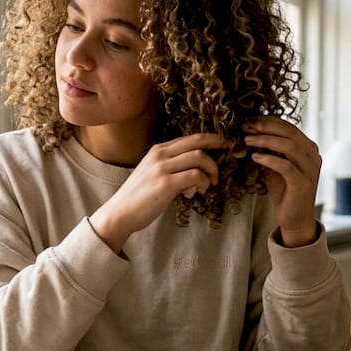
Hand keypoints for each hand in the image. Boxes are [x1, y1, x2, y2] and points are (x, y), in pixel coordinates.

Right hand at [89, 133, 227, 252]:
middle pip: (198, 142)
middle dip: (219, 146)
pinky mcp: (166, 183)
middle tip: (230, 156)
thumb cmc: (139, 196)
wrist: (121, 212)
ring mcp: (162, 168)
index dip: (212, 138)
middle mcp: (160, 154)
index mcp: (158, 150)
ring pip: (199, 157)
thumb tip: (197, 174)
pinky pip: (195, 175)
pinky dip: (203, 182)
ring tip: (209, 184)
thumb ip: (173, 168)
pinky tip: (199, 192)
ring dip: (211, 170)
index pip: (190, 137)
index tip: (225, 143)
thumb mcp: (154, 173)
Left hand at [243, 117, 320, 246]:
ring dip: (266, 140)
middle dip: (266, 127)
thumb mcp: (275, 166)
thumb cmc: (284, 191)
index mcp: (308, 148)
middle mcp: (313, 155)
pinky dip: (269, 159)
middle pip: (290, 133)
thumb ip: (268, 151)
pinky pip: (286, 166)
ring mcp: (311, 169)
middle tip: (246, 127)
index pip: (289, 127)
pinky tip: (255, 157)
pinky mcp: (303, 183)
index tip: (249, 120)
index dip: (268, 121)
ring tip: (247, 140)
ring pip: (289, 146)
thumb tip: (250, 134)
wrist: (295, 218)